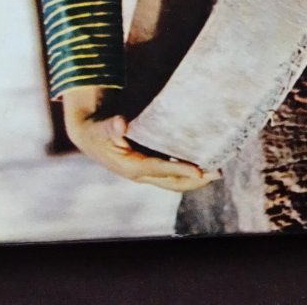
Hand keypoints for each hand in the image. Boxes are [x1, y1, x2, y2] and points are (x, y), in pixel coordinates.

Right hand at [60, 85, 220, 191]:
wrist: (88, 136)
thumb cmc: (95, 129)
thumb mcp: (100, 126)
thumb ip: (111, 125)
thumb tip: (121, 123)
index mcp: (130, 166)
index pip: (160, 170)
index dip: (180, 170)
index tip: (200, 171)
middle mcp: (140, 174)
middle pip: (173, 182)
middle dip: (196, 180)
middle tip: (218, 172)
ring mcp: (146, 173)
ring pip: (174, 180)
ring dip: (195, 178)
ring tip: (217, 170)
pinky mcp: (149, 167)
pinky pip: (171, 172)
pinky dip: (187, 169)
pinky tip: (201, 162)